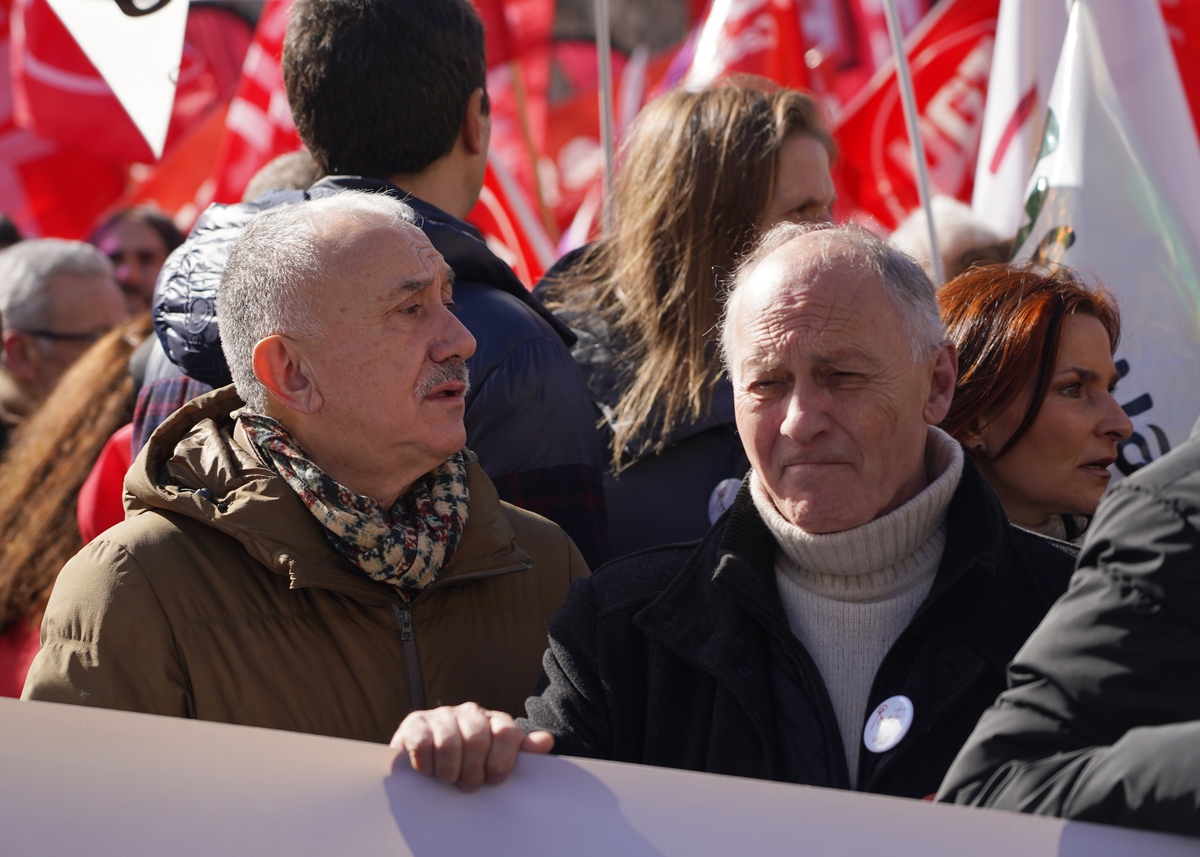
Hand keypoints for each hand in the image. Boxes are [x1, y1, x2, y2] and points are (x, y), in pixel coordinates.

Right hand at [390, 702, 553, 791]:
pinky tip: (428, 771)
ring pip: (449, 742)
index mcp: (495, 721)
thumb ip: (521, 753)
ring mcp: (441, 716)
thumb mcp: (496, 761)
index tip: (494, 780)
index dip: (502, 761)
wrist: (426, 761)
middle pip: (477, 739)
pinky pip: (423, 743)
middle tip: (468, 786)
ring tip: (448, 780)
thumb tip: (546, 741)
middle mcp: (470, 713)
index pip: (507, 732)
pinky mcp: (415, 724)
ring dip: (449, 770)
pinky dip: (426, 764)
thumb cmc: (469, 765)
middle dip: (472, 771)